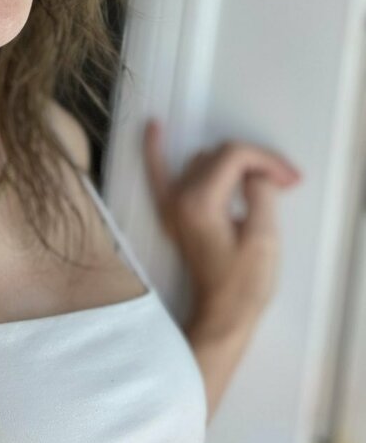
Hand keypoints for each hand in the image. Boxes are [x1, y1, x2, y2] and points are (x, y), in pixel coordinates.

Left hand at [142, 120, 302, 330]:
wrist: (221, 316)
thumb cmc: (244, 284)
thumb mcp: (264, 238)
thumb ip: (261, 194)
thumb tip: (256, 172)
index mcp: (200, 201)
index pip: (234, 155)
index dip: (266, 160)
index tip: (288, 180)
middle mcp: (178, 197)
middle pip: (219, 156)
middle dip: (254, 163)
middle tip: (283, 184)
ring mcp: (170, 204)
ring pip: (203, 161)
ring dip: (231, 164)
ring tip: (260, 183)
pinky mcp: (171, 213)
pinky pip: (158, 172)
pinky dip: (155, 149)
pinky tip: (154, 127)